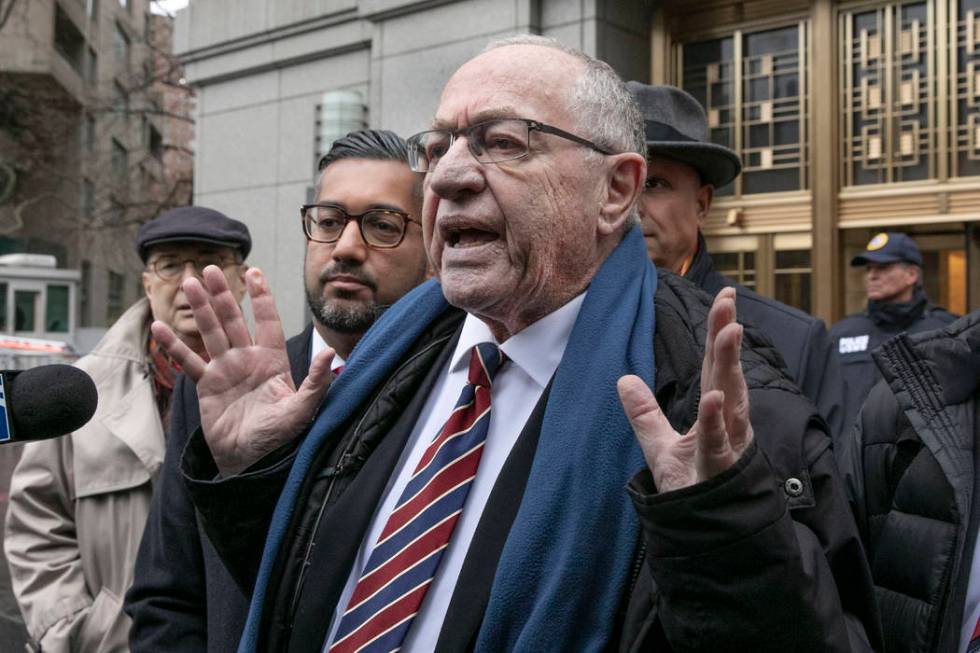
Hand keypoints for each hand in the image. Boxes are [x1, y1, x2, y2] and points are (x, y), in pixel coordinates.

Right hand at [152, 266, 334, 476]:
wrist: (249, 461)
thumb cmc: (278, 437)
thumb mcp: (302, 410)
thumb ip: (315, 382)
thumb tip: (329, 353)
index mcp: (272, 361)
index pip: (268, 321)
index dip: (261, 298)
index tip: (253, 272)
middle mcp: (247, 359)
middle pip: (233, 320)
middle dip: (222, 295)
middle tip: (210, 269)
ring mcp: (225, 370)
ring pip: (210, 332)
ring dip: (199, 309)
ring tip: (188, 283)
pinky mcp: (206, 386)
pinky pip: (188, 361)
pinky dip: (174, 345)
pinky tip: (159, 327)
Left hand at [618, 287, 752, 492]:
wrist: (701, 531)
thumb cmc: (690, 488)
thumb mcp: (658, 446)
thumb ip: (645, 413)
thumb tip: (624, 379)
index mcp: (717, 412)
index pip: (717, 364)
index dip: (719, 331)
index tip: (726, 296)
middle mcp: (728, 423)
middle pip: (727, 372)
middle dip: (728, 336)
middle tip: (729, 301)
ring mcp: (727, 444)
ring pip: (730, 400)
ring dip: (730, 365)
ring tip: (729, 332)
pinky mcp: (719, 468)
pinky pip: (717, 442)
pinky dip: (714, 421)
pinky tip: (711, 397)